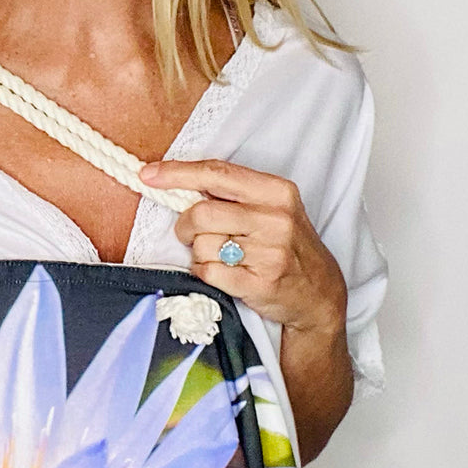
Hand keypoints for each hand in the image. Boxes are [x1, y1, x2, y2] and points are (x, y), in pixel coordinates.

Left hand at [138, 158, 346, 336]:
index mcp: (277, 191)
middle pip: (201, 212)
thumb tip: (177, 183)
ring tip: (221, 256)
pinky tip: (223, 273)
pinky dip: (205, 272)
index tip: (148, 174)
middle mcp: (276, 219)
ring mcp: (269, 253)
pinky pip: (208, 272)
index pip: (217, 173)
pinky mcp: (259, 283)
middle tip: (192, 233)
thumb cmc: (288, 246)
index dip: (177, 173)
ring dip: (199, 252)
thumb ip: (234, 194)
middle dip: (185, 225)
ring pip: (202, 245)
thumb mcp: (274, 208)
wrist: (319, 294)